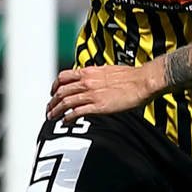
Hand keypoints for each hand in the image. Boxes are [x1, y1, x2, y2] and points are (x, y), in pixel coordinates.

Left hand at [46, 63, 161, 121]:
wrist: (142, 81)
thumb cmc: (130, 76)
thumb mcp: (107, 70)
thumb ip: (94, 75)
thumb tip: (89, 79)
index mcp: (88, 72)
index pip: (62, 77)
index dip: (54, 86)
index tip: (53, 93)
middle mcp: (86, 82)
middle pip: (60, 91)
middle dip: (52, 101)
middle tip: (49, 109)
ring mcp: (91, 94)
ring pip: (65, 102)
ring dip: (56, 111)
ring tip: (52, 117)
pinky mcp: (98, 106)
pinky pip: (77, 112)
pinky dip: (68, 118)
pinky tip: (65, 121)